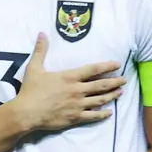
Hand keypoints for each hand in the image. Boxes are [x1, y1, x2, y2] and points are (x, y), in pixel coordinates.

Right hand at [11, 33, 125, 131]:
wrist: (27, 112)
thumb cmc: (30, 90)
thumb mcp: (34, 68)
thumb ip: (40, 51)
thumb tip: (42, 34)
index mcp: (70, 77)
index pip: (93, 69)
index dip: (107, 66)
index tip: (117, 64)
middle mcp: (77, 90)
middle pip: (101, 85)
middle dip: (115, 81)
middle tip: (124, 80)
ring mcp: (78, 104)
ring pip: (100, 99)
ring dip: (112, 95)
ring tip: (120, 92)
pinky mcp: (75, 117)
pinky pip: (93, 115)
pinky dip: (103, 114)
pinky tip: (109, 112)